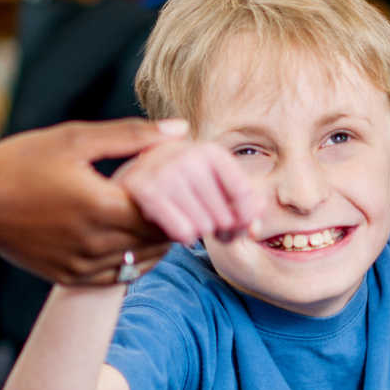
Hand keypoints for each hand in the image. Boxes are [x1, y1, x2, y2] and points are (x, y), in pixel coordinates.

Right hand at [0, 119, 185, 288]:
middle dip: (177, 219)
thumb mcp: (74, 138)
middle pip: (160, 238)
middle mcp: (96, 243)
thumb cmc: (17, 163)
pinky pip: (119, 274)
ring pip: (142, 259)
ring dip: (157, 239)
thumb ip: (131, 135)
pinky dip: (135, 257)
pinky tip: (134, 234)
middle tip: (185, 198)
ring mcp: (82, 265)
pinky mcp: (69, 276)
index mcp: (103, 208)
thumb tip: (181, 129)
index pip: (168, 213)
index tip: (190, 182)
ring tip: (161, 213)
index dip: (186, 200)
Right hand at [113, 133, 259, 245]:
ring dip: (200, 233)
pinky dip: (183, 237)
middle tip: (211, 227)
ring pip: (203, 227)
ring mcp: (165, 171)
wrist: (133, 175)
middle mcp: (189, 156)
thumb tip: (257, 225)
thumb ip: (245, 201)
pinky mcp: (145, 191)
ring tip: (190, 221)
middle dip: (222, 231)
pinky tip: (176, 227)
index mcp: (212, 152)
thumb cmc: (185, 183)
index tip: (243, 229)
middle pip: (225, 215)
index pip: (244, 192)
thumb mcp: (217, 183)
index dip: (248, 218)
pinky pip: (181, 232)